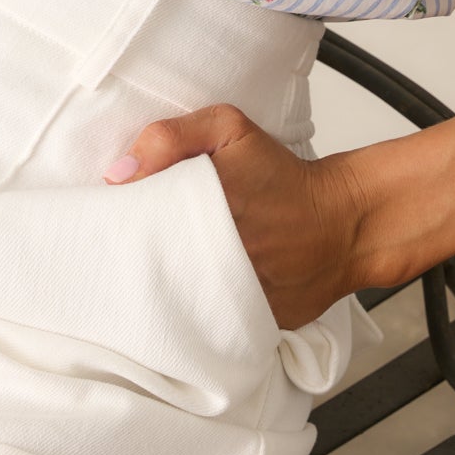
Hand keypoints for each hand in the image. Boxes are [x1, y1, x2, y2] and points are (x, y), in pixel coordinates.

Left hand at [103, 102, 363, 331]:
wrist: (343, 222)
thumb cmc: (283, 176)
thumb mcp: (229, 128)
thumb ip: (170, 137)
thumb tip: (119, 173)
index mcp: (198, 208)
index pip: (132, 223)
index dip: (117, 222)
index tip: (111, 219)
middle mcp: (210, 257)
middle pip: (145, 264)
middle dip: (132, 256)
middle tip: (127, 247)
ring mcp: (228, 297)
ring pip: (169, 300)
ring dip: (158, 288)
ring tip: (156, 273)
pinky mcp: (244, 325)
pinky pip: (201, 326)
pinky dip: (191, 313)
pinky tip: (189, 298)